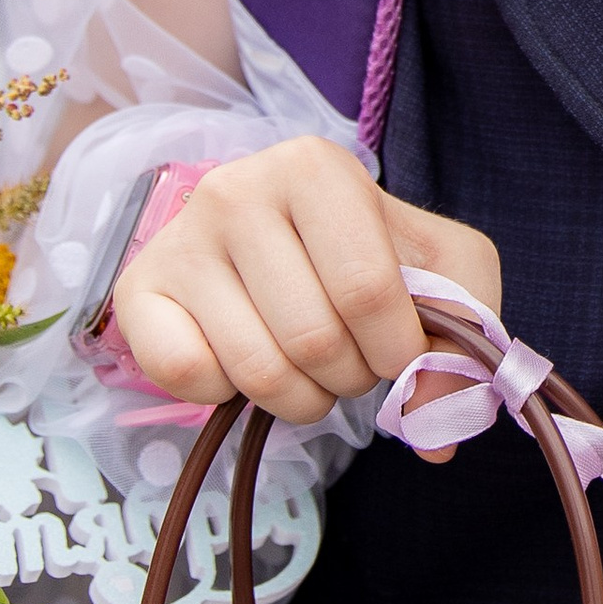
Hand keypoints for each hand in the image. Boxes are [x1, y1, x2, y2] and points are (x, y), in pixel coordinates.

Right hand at [113, 137, 502, 454]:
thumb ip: (463, 342)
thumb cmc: (366, 251)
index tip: (399, 353)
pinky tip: (243, 358)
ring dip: (301, 397)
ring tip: (306, 364)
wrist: (277, 237)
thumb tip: (436, 436)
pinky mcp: (139, 290)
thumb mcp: (440, 273)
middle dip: (350, 377)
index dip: (397, 350)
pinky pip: (189, 378)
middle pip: (313, 338)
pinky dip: (230, 395)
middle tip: (349, 357)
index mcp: (315, 167)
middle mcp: (235, 189)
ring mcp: (180, 239)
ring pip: (257, 371)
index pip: (366, 290)